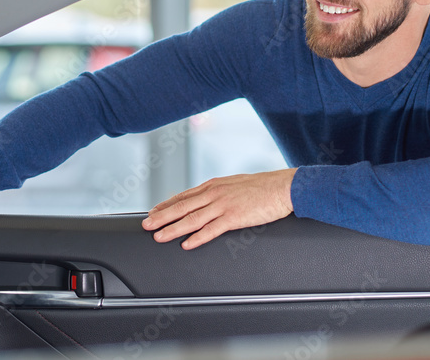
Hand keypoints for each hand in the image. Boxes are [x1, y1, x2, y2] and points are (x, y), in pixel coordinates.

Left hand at [141, 169, 296, 249]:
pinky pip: (211, 229)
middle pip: (182, 207)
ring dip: (173, 228)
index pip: (184, 196)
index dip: (166, 204)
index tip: (153, 211)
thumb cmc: (263, 187)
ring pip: (192, 218)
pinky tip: (186, 244)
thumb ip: (220, 192)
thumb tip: (209, 200)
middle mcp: (215, 193)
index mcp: (214, 185)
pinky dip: (197, 237)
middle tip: (146, 225)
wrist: (283, 186)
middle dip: (161, 216)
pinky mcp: (234, 217)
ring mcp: (223, 205)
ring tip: (159, 236)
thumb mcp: (235, 184)